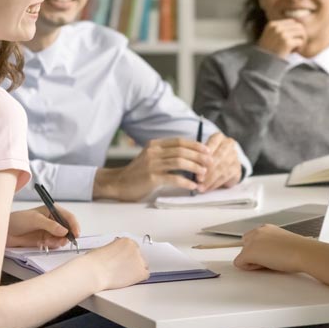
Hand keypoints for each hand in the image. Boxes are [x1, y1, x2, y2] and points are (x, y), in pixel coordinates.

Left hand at [6, 206, 79, 248]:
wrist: (5, 232)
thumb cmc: (18, 220)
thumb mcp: (35, 220)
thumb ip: (51, 225)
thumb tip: (65, 231)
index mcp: (52, 210)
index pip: (68, 217)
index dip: (74, 225)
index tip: (76, 234)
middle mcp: (53, 221)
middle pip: (68, 229)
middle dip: (66, 236)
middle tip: (61, 241)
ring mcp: (49, 231)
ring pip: (62, 238)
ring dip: (57, 242)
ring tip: (46, 242)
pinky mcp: (45, 240)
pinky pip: (54, 245)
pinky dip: (51, 246)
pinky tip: (41, 244)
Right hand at [84, 237, 149, 289]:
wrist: (94, 272)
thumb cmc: (94, 262)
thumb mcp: (104, 249)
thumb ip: (115, 250)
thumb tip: (116, 256)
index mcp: (126, 241)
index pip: (132, 248)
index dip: (127, 256)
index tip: (122, 261)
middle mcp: (135, 248)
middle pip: (138, 256)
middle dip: (131, 263)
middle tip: (122, 269)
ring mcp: (139, 260)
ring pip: (143, 266)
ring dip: (135, 270)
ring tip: (123, 275)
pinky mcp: (140, 272)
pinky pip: (145, 275)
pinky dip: (138, 278)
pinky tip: (129, 279)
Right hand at [93, 138, 210, 200]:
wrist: (118, 184)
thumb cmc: (138, 173)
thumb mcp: (151, 158)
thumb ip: (166, 155)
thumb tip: (190, 157)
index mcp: (155, 145)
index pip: (179, 141)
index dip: (195, 145)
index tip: (207, 151)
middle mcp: (153, 152)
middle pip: (181, 150)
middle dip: (198, 156)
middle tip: (210, 163)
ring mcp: (152, 164)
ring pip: (179, 162)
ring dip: (194, 167)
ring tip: (204, 174)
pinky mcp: (151, 178)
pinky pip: (173, 177)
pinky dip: (186, 181)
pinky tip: (193, 185)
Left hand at [200, 133, 242, 191]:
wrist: (224, 164)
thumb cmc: (208, 157)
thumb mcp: (202, 154)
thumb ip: (199, 158)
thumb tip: (192, 169)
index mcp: (219, 137)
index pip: (212, 143)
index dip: (204, 155)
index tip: (196, 165)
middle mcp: (229, 144)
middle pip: (218, 157)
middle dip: (207, 169)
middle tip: (198, 179)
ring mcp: (235, 156)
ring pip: (222, 168)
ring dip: (210, 179)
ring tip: (201, 187)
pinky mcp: (237, 168)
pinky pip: (225, 177)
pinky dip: (215, 184)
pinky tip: (207, 188)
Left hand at [233, 224, 311, 271]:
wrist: (303, 252)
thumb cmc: (299, 250)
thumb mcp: (282, 243)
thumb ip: (271, 245)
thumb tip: (268, 254)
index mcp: (266, 228)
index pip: (253, 239)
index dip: (260, 250)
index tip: (271, 254)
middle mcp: (257, 232)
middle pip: (245, 245)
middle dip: (254, 254)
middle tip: (270, 260)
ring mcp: (252, 241)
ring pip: (242, 255)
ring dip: (253, 261)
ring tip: (270, 263)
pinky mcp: (248, 253)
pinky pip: (239, 263)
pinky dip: (249, 268)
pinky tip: (264, 266)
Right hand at [257, 19, 306, 57]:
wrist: (263, 65)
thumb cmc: (268, 53)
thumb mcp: (270, 37)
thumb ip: (280, 31)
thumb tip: (298, 27)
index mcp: (272, 24)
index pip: (292, 22)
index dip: (295, 32)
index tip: (291, 41)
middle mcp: (277, 27)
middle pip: (298, 26)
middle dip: (300, 36)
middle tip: (295, 46)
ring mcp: (282, 34)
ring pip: (301, 33)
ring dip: (301, 42)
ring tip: (294, 49)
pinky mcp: (287, 42)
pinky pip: (300, 42)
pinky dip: (299, 48)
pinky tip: (292, 53)